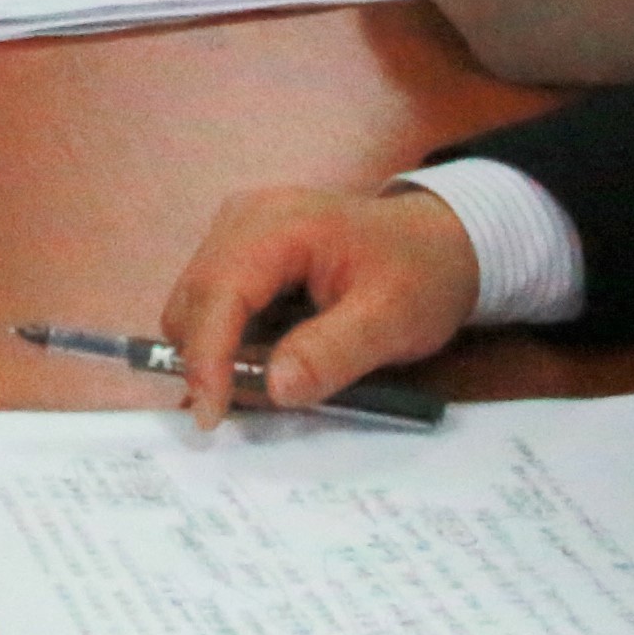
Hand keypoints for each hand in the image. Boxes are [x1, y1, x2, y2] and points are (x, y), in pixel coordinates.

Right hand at [154, 182, 479, 427]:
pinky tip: (267, 357)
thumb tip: (272, 388)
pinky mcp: (239, 249)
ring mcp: (236, 230)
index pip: (219, 293)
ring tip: (269, 379)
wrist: (439, 238)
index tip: (211, 415)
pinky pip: (214, 303)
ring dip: (217, 352)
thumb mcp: (392, 320)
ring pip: (195, 305)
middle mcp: (243, 218)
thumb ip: (332, 353)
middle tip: (246, 408)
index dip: (207, 357)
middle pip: (193, 300)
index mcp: (280, 225)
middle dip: (208, 359)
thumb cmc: (421, 273)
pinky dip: (229, 340)